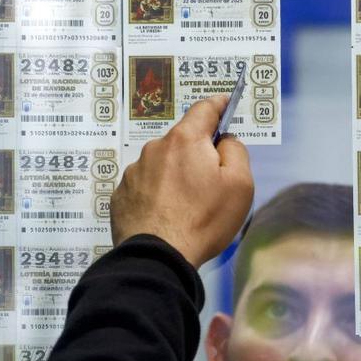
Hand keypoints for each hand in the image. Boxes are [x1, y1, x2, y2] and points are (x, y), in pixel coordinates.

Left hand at [110, 95, 253, 266]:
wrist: (157, 256)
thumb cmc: (204, 220)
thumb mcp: (239, 184)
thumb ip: (236, 151)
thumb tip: (224, 141)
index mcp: (185, 140)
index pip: (204, 109)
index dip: (218, 105)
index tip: (225, 104)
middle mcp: (155, 149)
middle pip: (182, 141)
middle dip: (197, 153)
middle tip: (211, 183)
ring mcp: (133, 173)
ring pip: (162, 165)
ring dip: (175, 176)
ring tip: (186, 207)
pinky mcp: (120, 196)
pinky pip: (145, 188)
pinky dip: (157, 196)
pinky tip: (166, 217)